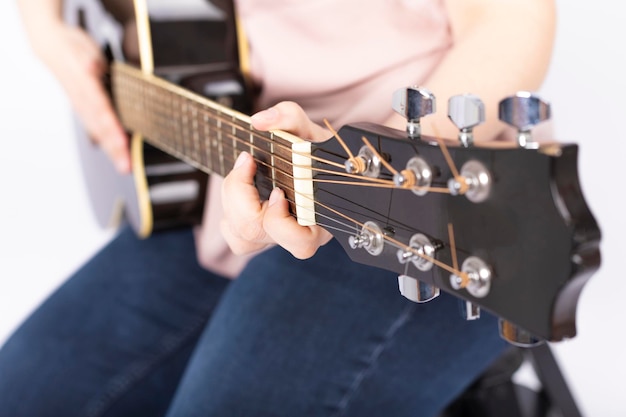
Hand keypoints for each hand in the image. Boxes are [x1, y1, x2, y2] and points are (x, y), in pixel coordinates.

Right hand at [36, 23, 129, 172]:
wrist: (52, 48)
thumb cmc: (74, 50)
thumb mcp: (82, 50)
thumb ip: (88, 61)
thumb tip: (92, 67)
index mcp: (86, 87)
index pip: (102, 110)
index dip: (112, 127)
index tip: (123, 143)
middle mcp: (84, 102)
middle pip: (102, 128)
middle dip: (114, 147)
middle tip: (127, 166)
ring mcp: (84, 108)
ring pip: (99, 133)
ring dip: (112, 150)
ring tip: (124, 167)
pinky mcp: (87, 111)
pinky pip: (98, 131)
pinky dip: (108, 144)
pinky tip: (119, 157)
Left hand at [220, 102, 332, 258]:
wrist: (313, 157)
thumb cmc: (314, 147)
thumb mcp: (307, 127)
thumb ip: (289, 117)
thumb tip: (259, 121)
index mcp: (322, 219)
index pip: (300, 241)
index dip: (278, 219)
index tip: (276, 190)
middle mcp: (300, 235)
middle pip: (256, 233)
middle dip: (240, 194)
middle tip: (247, 162)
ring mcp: (278, 238)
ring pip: (243, 239)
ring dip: (232, 203)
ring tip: (244, 175)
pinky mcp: (261, 236)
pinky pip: (237, 239)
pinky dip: (230, 216)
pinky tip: (241, 192)